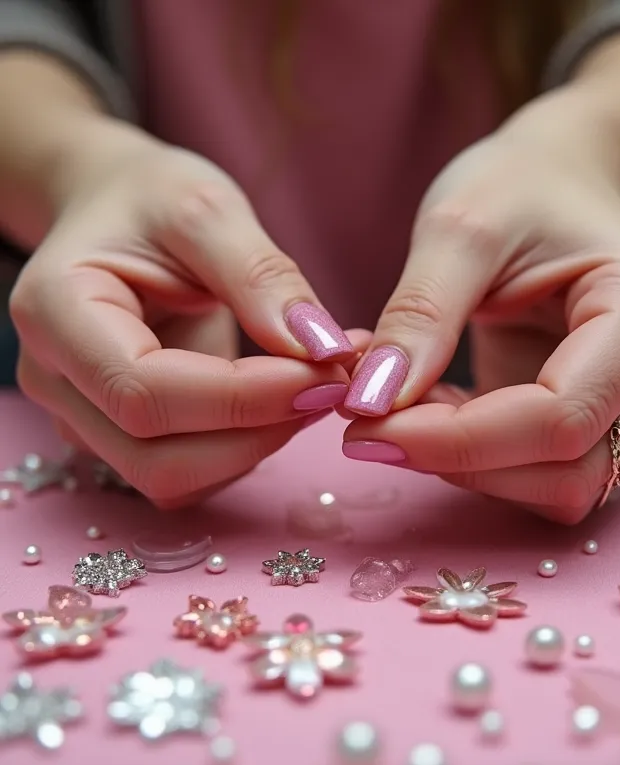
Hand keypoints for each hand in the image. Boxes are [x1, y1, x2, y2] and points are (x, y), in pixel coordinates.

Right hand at [10, 134, 355, 506]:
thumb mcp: (206, 207)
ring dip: (261, 445)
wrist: (118, 213)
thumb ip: (261, 275)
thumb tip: (320, 350)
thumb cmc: (149, 199)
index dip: (244, 398)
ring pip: (176, 479)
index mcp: (55, 313)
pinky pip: (190, 473)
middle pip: (159, 458)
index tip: (327, 370)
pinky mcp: (123, 434)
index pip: (145, 392)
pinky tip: (287, 398)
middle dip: (261, 432)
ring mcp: (85, 417)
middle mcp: (56, 381)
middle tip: (335, 382)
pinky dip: (248, 448)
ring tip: (319, 383)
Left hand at [342, 95, 619, 522]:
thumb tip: (373, 404)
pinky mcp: (608, 417)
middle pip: (570, 470)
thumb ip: (420, 314)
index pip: (562, 416)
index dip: (460, 441)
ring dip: (468, 466)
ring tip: (403, 408)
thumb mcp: (459, 226)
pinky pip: (544, 472)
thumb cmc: (519, 186)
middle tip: (370, 425)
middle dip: (461, 462)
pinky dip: (479, 460)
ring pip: (560, 486)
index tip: (367, 427)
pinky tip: (433, 411)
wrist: (560, 181)